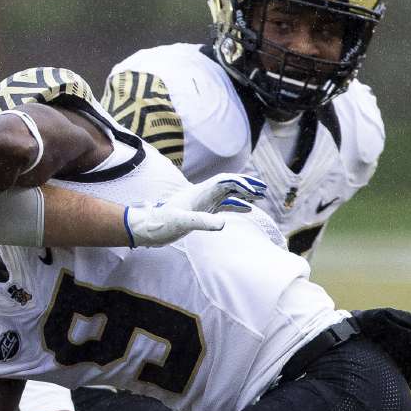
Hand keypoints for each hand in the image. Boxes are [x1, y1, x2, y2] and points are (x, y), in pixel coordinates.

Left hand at [124, 173, 266, 247]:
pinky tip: (247, 210)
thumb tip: (223, 223)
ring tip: (260, 197)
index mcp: (199, 192)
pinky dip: (236, 205)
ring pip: (228, 193)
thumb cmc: (161, 224)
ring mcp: (202, 202)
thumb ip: (201, 221)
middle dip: (246, 185)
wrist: (148, 230)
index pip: (224, 181)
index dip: (240, 182)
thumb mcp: (181, 222)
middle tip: (263, 190)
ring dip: (243, 194)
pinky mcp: (201, 212)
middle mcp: (202, 194)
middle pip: (229, 184)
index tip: (254, 191)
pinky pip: (223, 205)